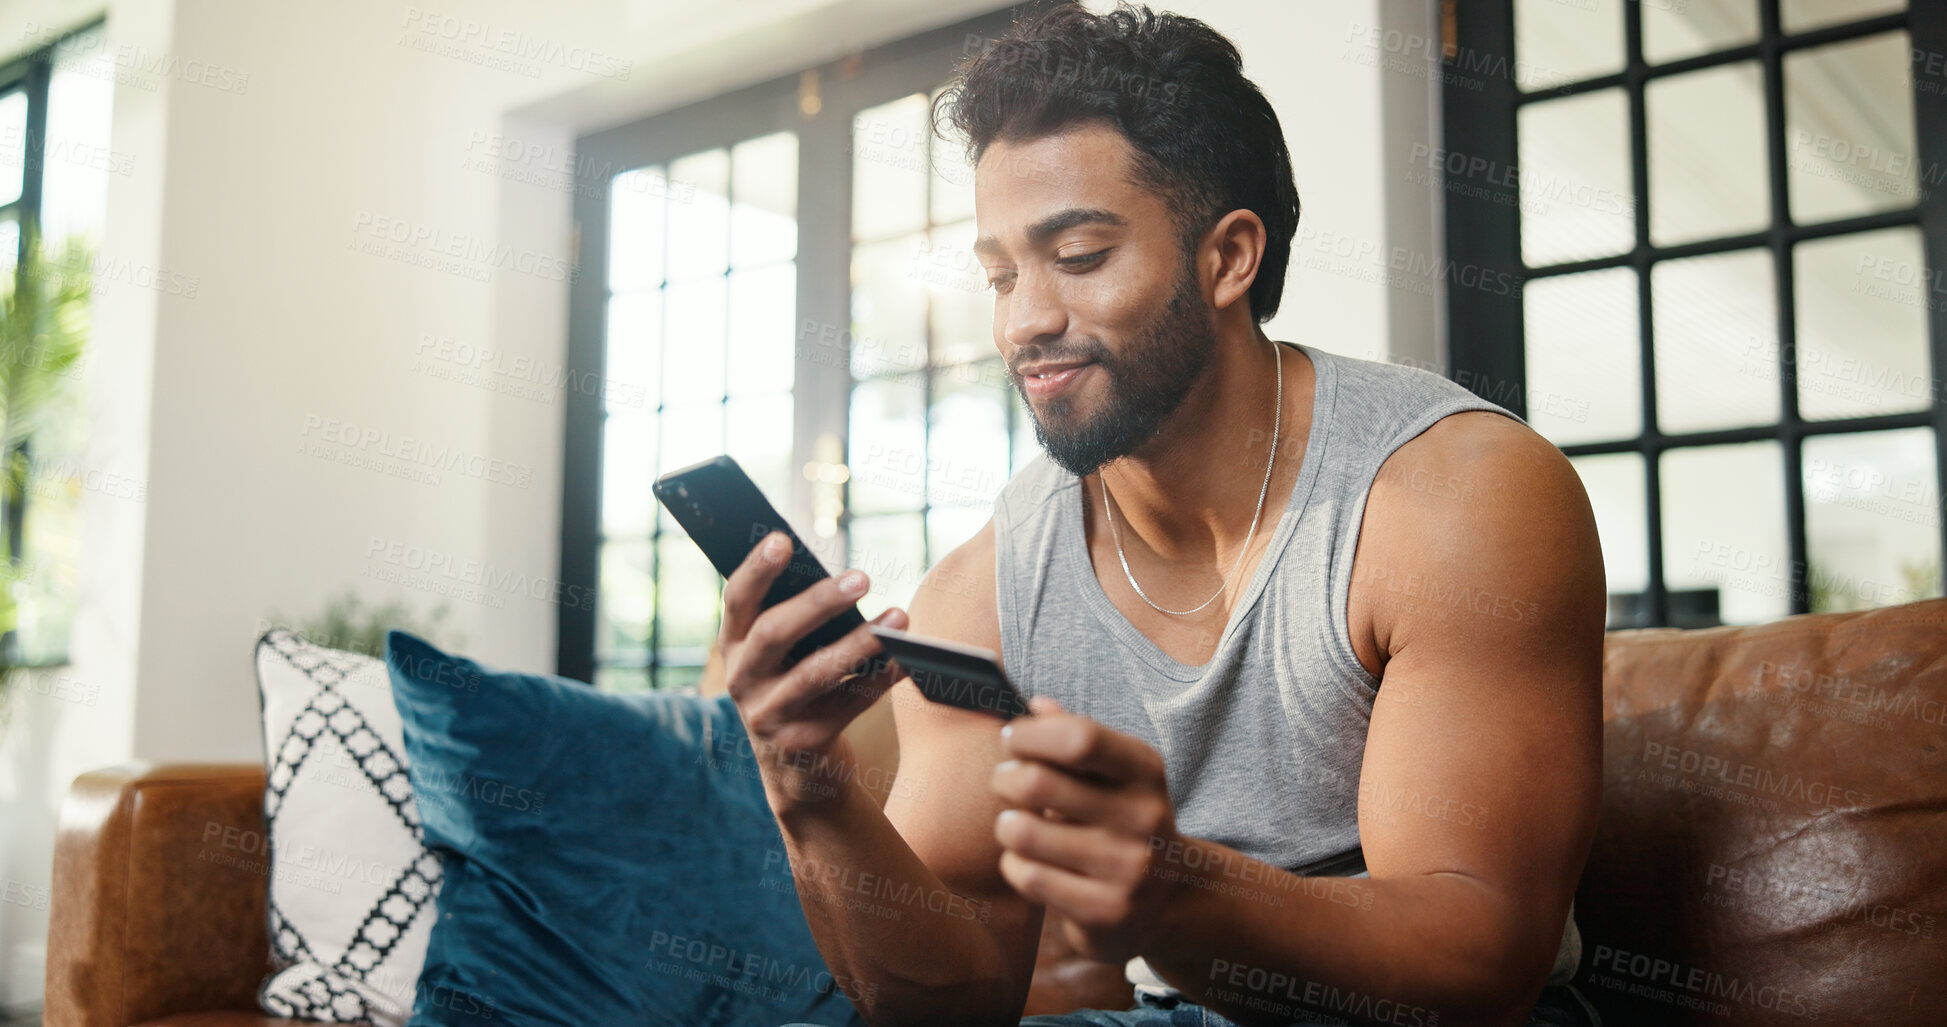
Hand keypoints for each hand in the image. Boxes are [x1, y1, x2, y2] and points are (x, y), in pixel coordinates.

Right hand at [720, 531, 907, 809]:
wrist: (796, 769)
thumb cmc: (797, 686)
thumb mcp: (783, 655)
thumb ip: (798, 619)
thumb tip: (845, 579)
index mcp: (733, 645)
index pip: (737, 599)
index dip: (756, 569)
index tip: (781, 539)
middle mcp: (742, 679)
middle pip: (774, 633)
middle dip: (818, 602)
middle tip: (863, 577)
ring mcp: (769, 715)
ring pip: (815, 673)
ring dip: (861, 641)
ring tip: (899, 616)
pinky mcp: (802, 743)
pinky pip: (847, 704)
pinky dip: (880, 678)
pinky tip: (906, 659)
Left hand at [989, 696, 1184, 962]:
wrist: (1173, 896)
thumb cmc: (1125, 818)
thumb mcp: (1115, 772)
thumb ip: (1076, 735)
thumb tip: (1036, 705)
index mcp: (1145, 771)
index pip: (1079, 738)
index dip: (1030, 734)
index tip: (1011, 739)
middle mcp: (1143, 817)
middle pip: (1037, 784)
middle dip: (1005, 778)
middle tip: (1006, 782)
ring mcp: (1127, 869)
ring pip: (1023, 833)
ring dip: (1007, 825)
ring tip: (1016, 824)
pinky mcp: (1106, 912)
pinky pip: (1028, 876)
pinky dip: (1015, 864)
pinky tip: (1029, 861)